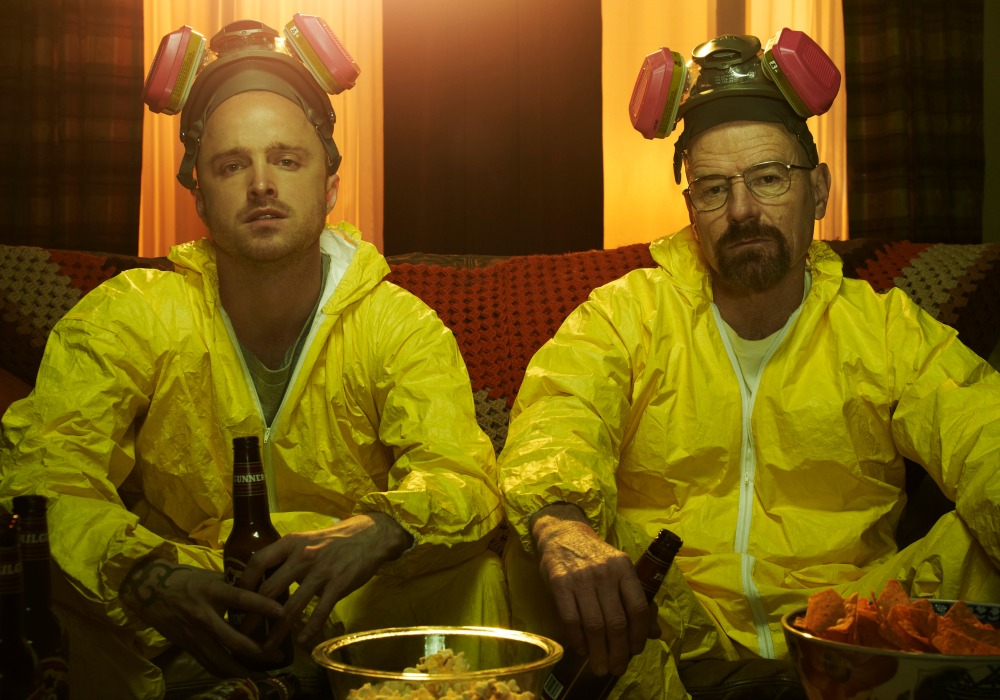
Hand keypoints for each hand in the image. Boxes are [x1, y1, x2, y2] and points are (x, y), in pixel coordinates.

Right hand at [120, 557, 285, 676]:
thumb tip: (262, 590)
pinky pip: (210, 664)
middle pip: (233, 640)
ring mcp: (194, 635)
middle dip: (258, 651)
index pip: (241, 599)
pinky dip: (227, 672)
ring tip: (264, 675)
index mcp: (211, 591)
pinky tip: (242, 675)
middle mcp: (203, 616)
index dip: (262, 606)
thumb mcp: (210, 576)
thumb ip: (233, 586)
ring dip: (244, 670)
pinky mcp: (188, 647)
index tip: (283, 612)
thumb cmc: (185, 579)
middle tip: (278, 656)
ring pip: (221, 660)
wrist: (148, 590)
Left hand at [239, 513, 411, 650]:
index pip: (258, 562)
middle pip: (269, 590)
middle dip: (253, 615)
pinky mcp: (338, 585)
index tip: (237, 602)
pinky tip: (301, 642)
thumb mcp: (306, 539)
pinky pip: (320, 612)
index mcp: (291, 543)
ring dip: (276, 631)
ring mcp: (321, 572)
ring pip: (291, 607)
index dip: (244, 584)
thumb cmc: (333, 541)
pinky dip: (309, 630)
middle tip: (242, 633)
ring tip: (266, 647)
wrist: (370, 535)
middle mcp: (303, 556)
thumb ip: (286, 557)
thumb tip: (262, 579)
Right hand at [530, 504, 656, 676]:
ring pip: (594, 625)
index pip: (637, 608)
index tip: (635, 652)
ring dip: (598, 652)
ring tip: (600, 667)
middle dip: (618, 652)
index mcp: (624, 568)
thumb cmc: (595, 556)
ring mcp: (581, 578)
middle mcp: (604, 573)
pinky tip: (581, 649)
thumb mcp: (620, 569)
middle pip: (616, 622)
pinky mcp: (559, 583)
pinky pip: (570, 619)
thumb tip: (655, 633)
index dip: (639, 635)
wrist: (563, 533)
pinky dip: (577, 639)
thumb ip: (636, 599)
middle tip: (616, 669)